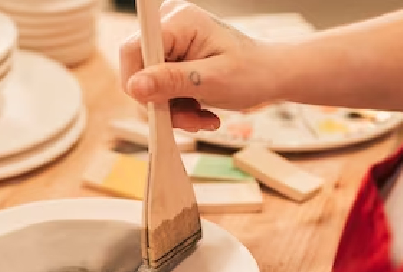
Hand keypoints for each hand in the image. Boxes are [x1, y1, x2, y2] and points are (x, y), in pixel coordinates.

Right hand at [120, 0, 279, 130]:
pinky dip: (176, 108)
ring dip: (172, 111)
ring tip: (200, 118)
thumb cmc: (252, 72)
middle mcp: (169, 25)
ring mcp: (169, 42)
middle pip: (138, 71)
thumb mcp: (212, 81)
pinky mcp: (171, 59)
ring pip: (147, 87)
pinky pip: (158, 90)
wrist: (270, 75)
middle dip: (161, 103)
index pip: (133, 51)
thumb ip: (172, 81)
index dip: (139, 85)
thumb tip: (134, 87)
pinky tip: (199, 112)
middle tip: (191, 119)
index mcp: (178, 20)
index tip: (162, 109)